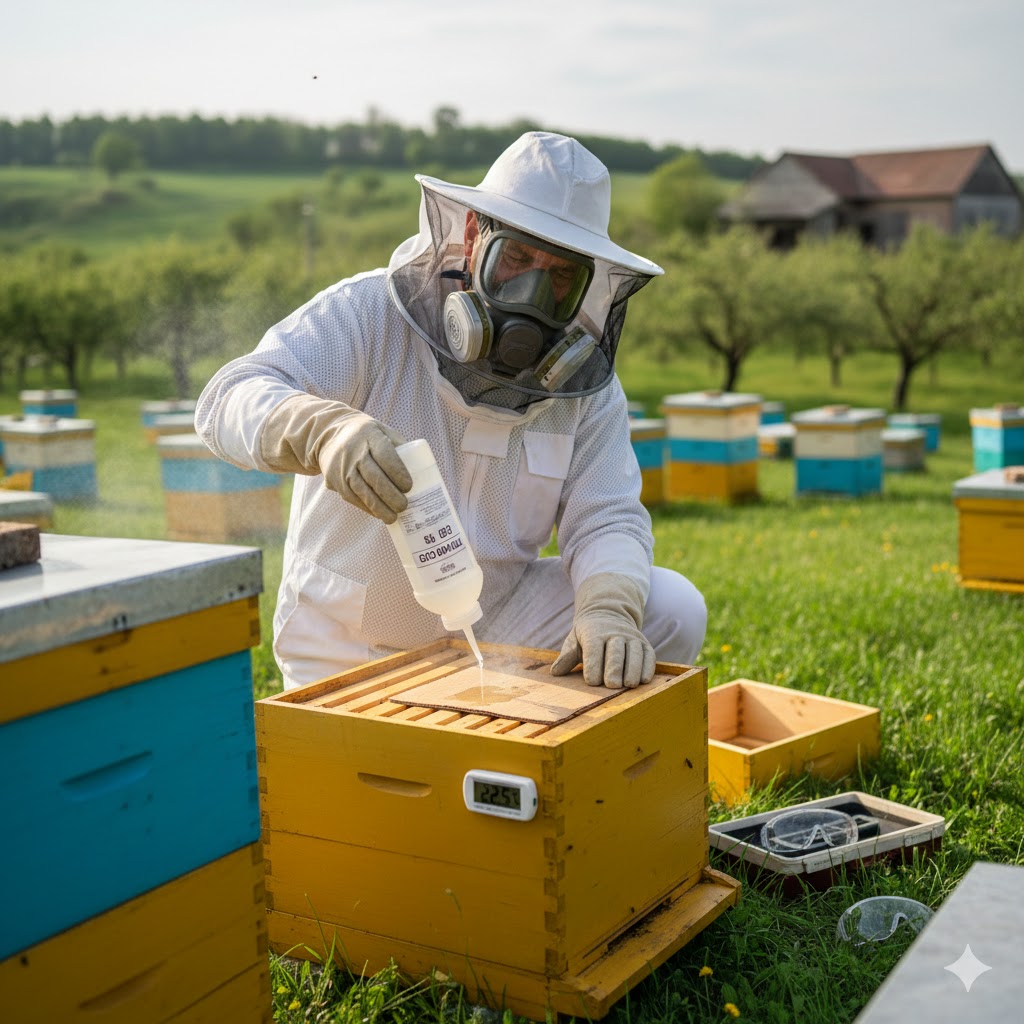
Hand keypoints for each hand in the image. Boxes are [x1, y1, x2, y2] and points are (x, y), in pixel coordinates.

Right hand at [260, 394, 411, 521]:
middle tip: (404, 506)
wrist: (328, 434)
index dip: (397, 472)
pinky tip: (379, 514)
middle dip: (390, 495)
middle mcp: (354, 451)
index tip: (409, 486)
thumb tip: (422, 468)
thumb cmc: (365, 435)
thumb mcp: (382, 431)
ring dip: (378, 507)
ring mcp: (343, 467)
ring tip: (393, 517)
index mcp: (370, 435)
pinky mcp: (335, 480)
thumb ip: (399, 446)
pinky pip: (352, 497)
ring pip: (362, 490)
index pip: (385, 455)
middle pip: (374, 476)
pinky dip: (367, 508)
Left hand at [550, 572, 655, 687]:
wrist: (609, 614)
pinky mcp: (644, 644)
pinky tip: (643, 680)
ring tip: (629, 686)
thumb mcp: (574, 639)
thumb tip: (555, 672)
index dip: (593, 664)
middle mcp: (614, 633)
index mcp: (594, 632)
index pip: (594, 648)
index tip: (591, 681)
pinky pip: (649, 655)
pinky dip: (647, 667)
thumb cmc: (588, 634)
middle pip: (615, 651)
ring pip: (634, 652)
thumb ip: (567, 656)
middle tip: (612, 686)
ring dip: (633, 669)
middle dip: (614, 669)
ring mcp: (631, 637)